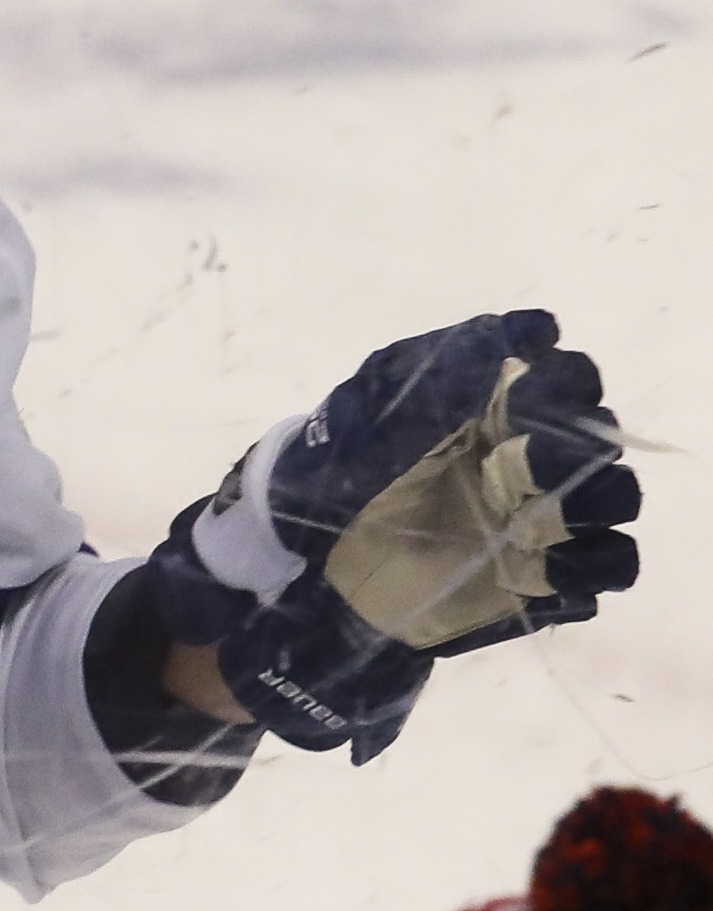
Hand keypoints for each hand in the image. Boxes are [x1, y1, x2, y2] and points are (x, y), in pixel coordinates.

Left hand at [147, 312, 638, 762]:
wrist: (295, 574)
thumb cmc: (322, 482)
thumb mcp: (365, 411)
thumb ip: (442, 367)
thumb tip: (534, 330)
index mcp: (491, 412)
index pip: (566, 380)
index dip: (560, 382)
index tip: (529, 390)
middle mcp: (525, 462)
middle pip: (598, 439)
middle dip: (577, 443)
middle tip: (528, 460)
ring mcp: (537, 521)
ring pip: (614, 499)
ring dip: (598, 499)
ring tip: (539, 514)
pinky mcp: (538, 581)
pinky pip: (605, 567)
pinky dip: (595, 564)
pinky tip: (547, 566)